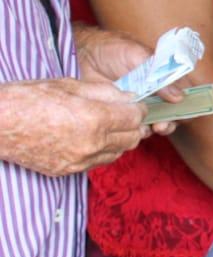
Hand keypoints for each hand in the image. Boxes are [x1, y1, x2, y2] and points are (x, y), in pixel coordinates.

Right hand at [0, 78, 149, 176]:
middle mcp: (90, 144)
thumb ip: (106, 93)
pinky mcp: (67, 171)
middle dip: (133, 126)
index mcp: (94, 119)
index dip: (138, 109)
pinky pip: (97, 162)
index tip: (135, 104)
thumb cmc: (30, 99)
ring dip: (119, 140)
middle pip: (131, 139)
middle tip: (125, 115)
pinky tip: (93, 139)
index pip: (135, 118)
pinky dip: (102, 151)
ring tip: (109, 126)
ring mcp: (78, 161)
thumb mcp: (72, 85)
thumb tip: (129, 98)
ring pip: (117, 153)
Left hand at [74, 24, 181, 133]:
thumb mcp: (137, 55)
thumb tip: (179, 97)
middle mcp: (151, 91)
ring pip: (154, 121)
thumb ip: (159, 73)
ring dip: (158, 127)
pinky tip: (135, 129)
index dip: (186, 103)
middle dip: (171, 120)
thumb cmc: (110, 48)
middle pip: (170, 111)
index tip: (184, 112)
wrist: (78, 54)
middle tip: (164, 124)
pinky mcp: (118, 113)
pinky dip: (137, 131)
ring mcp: (135, 103)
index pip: (181, 92)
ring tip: (155, 127)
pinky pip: (132, 126)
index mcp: (160, 75)